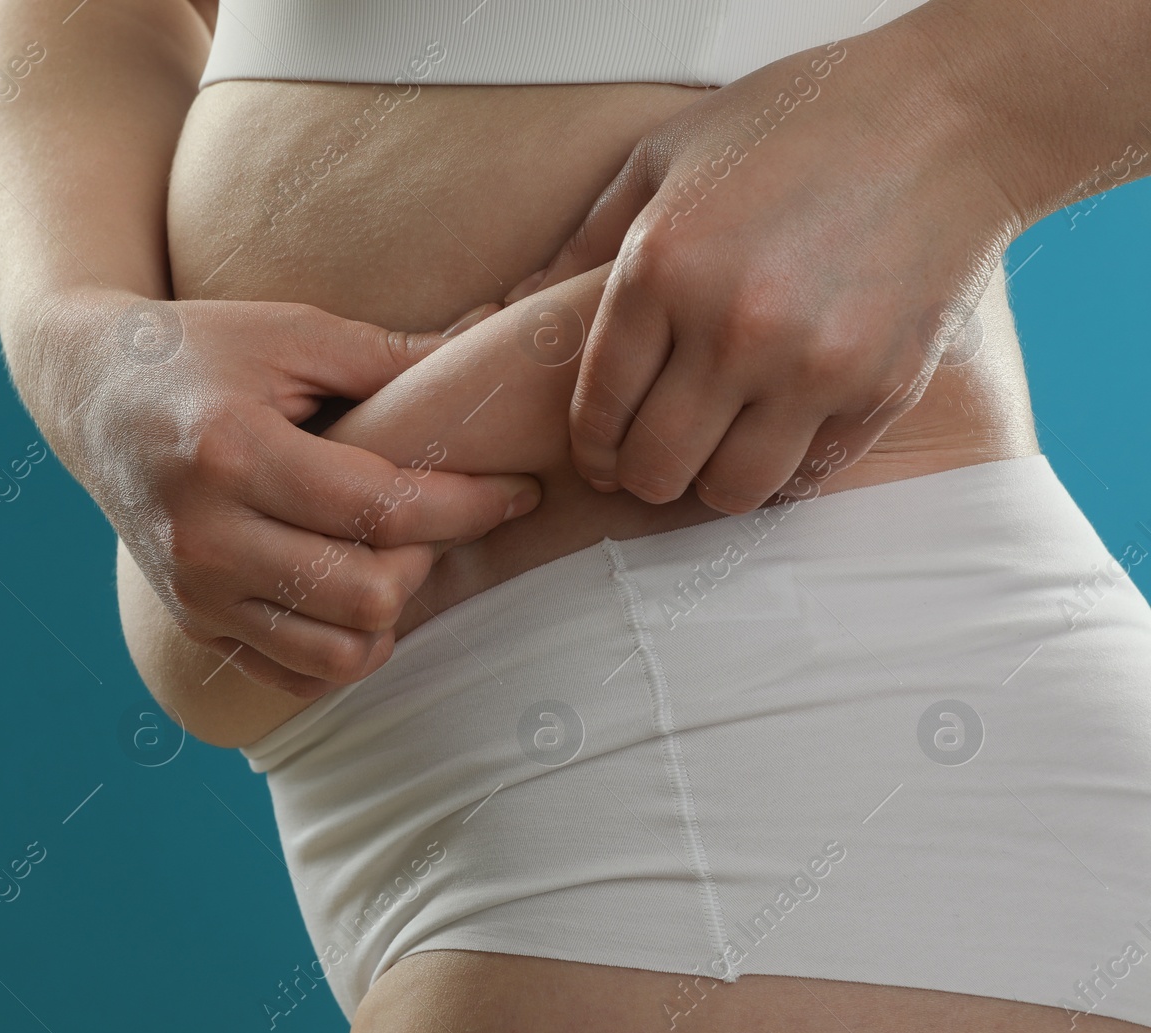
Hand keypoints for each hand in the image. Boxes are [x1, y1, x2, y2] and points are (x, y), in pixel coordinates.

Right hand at [36, 292, 540, 698]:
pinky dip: (343, 649)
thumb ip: (390, 356)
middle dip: (431, 559)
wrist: (91, 392)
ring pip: (337, 655)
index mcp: (232, 453)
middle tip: (442, 516)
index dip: (471, 505)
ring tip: (396, 555)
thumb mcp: (290, 330)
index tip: (519, 490)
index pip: (383, 510)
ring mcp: (195, 590)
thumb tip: (492, 349)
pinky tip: (355, 592)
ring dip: (391, 613)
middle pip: (367, 595)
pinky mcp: (193, 622)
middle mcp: (206, 536)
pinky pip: (294, 674)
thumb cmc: (199, 348)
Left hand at [510, 26, 1019, 512]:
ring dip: (711, 483)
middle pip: (655, 467)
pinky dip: (786, 469)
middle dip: (640, 475)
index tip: (599, 457)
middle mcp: (730, 328)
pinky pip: (810, 475)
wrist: (948, 117)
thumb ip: (583, 240)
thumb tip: (509, 307)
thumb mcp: (665, 156)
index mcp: (661, 269)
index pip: (598, 408)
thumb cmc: (793, 124)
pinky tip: (780, 436)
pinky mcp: (881, 388)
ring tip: (715, 454)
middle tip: (651, 461)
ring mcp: (811, 366)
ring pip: (731, 490)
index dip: (591, 448)